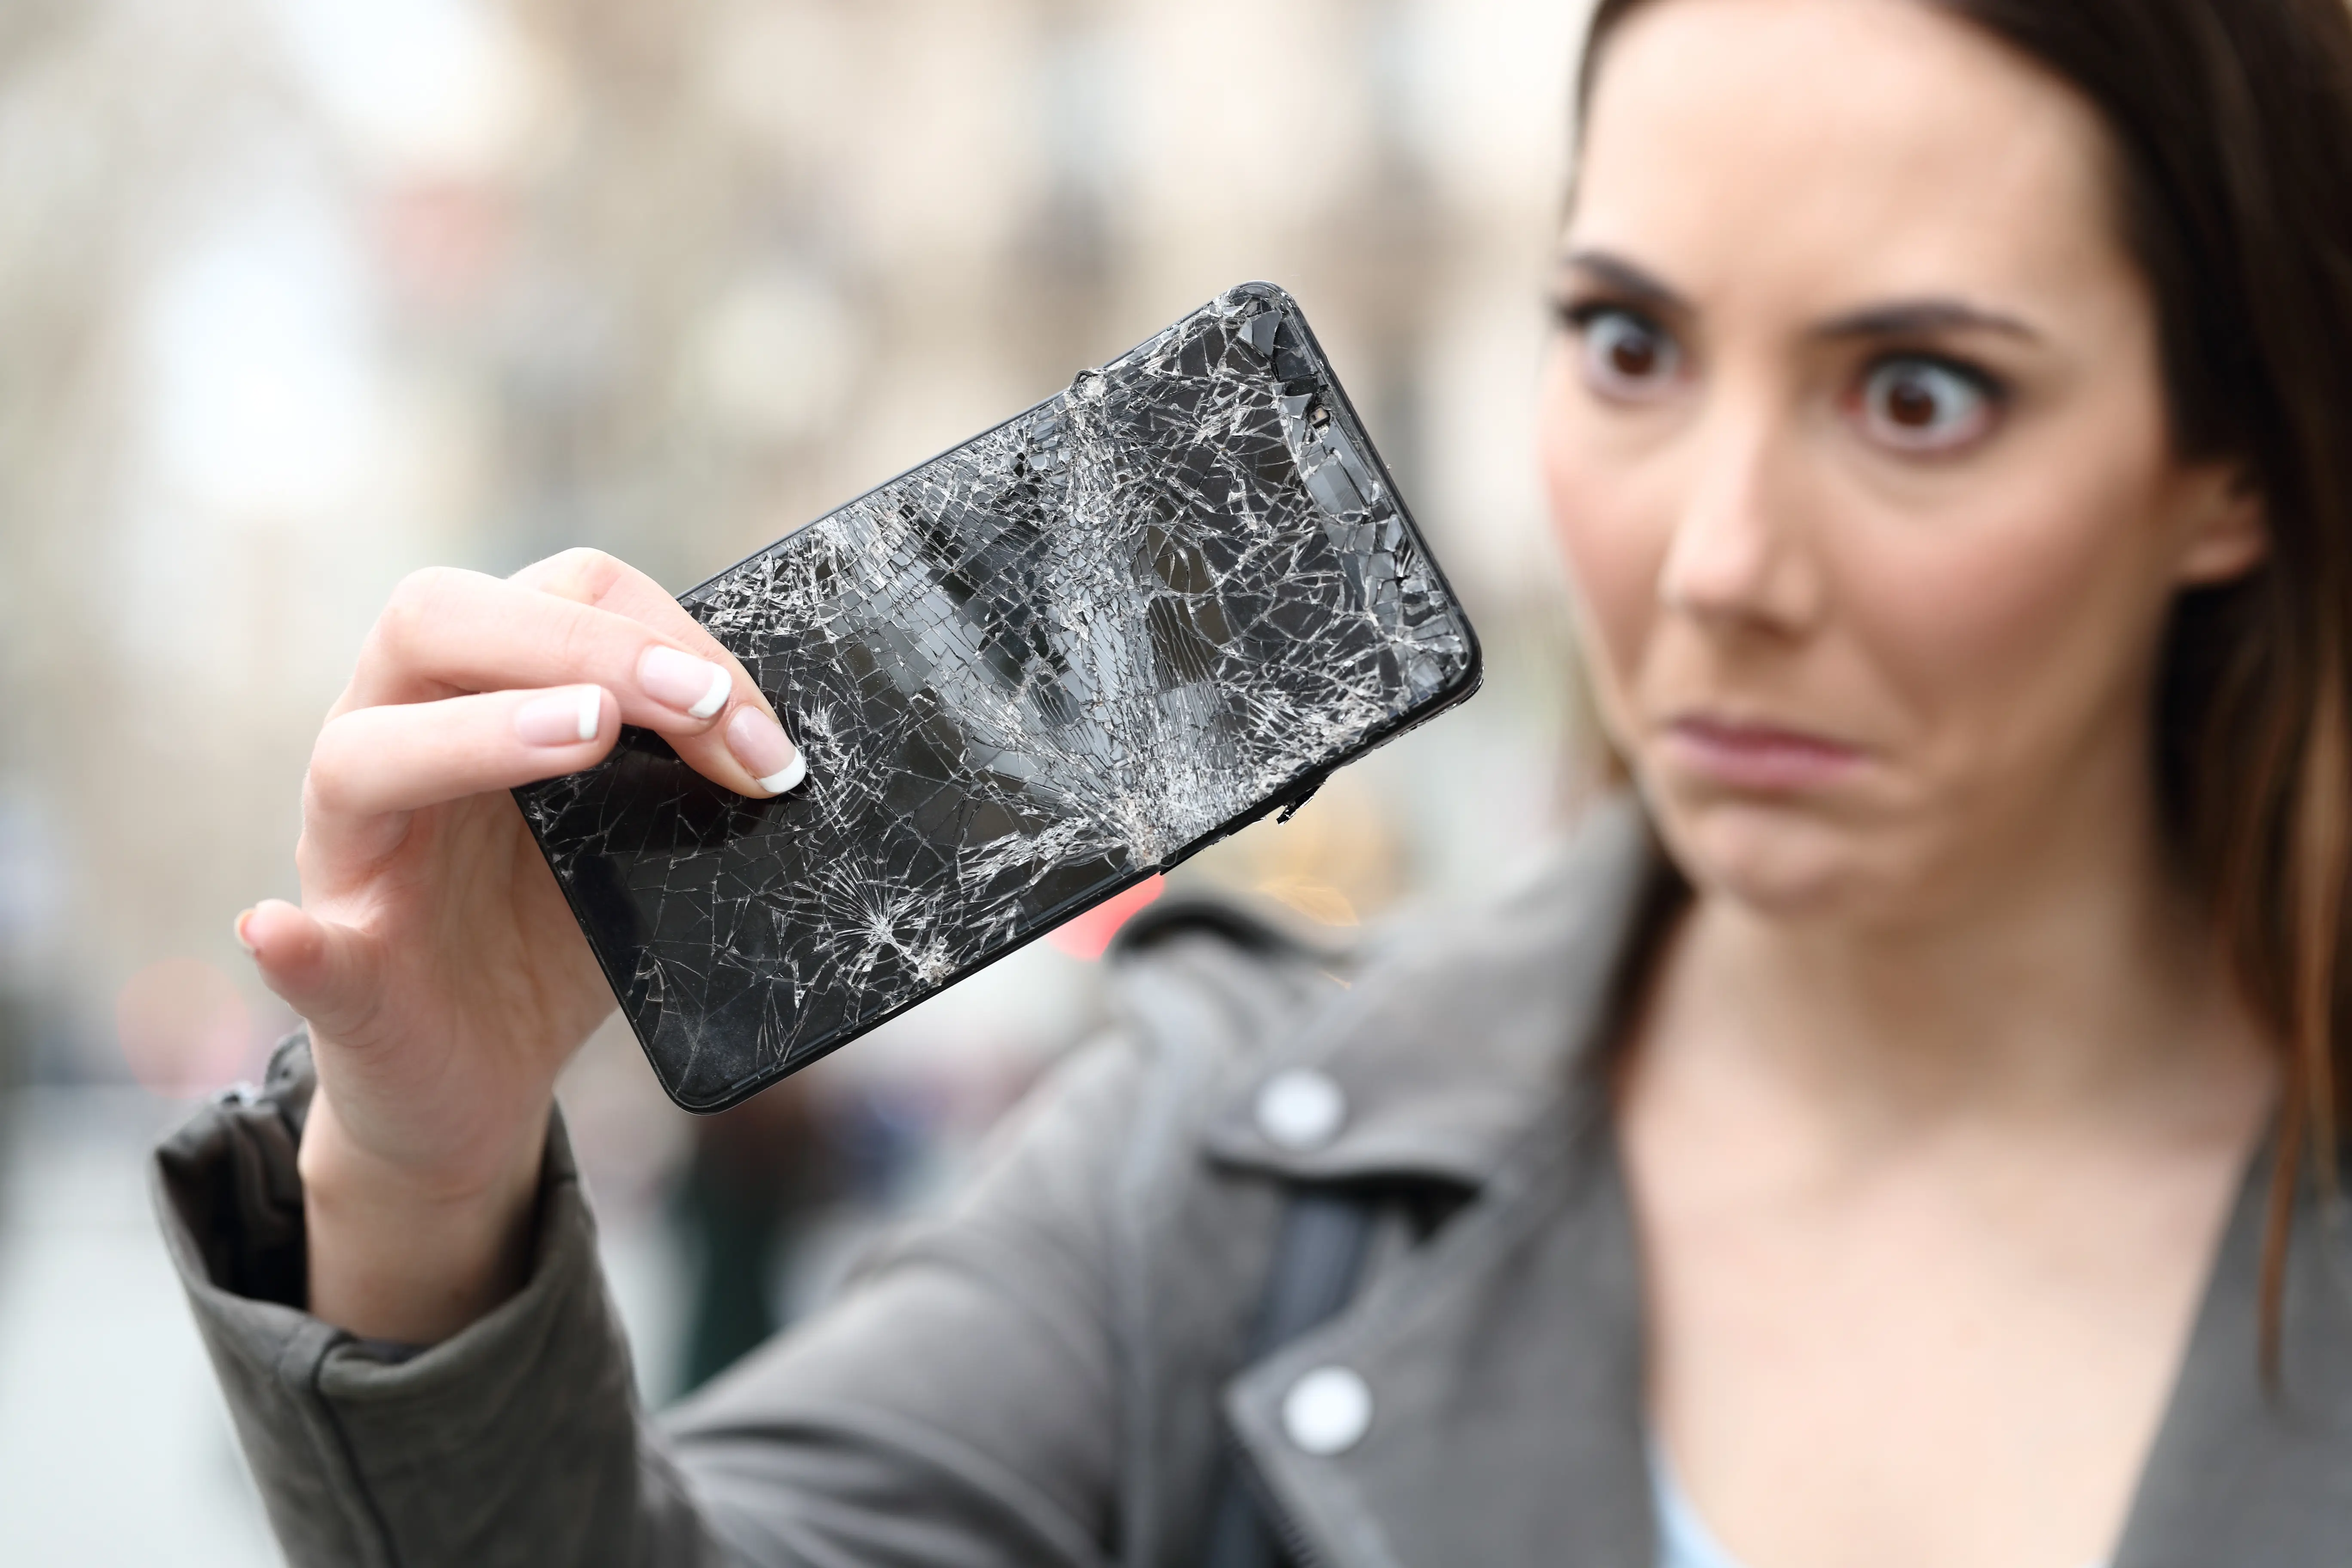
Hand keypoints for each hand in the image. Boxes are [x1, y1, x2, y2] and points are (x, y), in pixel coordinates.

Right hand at [236, 549, 803, 1341]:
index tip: (755, 718)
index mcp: (475, 694)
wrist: (485, 1078)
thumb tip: (790, 743)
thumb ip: (687, 776)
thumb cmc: (563, 934)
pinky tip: (277, 929)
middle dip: (583, 648)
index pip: (558, 595)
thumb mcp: (641, 838)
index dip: (667, 632)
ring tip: (581, 736)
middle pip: (435, 622)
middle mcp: (393, 744)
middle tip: (698, 706)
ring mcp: (350, 857)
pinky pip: (299, 946)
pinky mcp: (337, 973)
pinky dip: (289, 940)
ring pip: (362, 755)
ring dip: (478, 735)